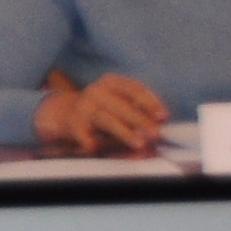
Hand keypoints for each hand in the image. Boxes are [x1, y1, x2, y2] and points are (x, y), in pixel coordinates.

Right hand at [36, 74, 168, 154]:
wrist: (67, 113)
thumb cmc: (105, 109)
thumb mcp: (121, 103)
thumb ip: (140, 113)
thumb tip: (158, 127)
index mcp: (112, 82)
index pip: (134, 89)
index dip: (150, 102)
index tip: (163, 116)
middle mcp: (97, 92)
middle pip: (121, 106)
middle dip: (141, 120)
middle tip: (155, 134)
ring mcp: (84, 107)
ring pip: (106, 119)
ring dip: (125, 132)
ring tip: (140, 144)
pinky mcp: (74, 125)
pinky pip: (85, 135)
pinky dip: (92, 142)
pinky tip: (98, 148)